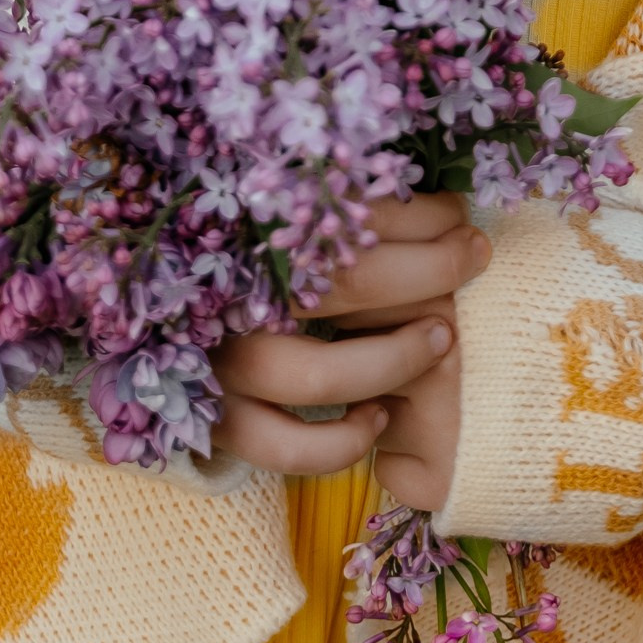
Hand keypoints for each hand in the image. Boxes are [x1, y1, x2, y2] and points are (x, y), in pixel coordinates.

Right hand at [212, 192, 489, 507]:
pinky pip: (289, 447)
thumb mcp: (284, 221)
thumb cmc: (250, 266)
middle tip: (469, 258)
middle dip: (426, 271)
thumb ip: (338, 210)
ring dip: (393, 360)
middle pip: (343, 281)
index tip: (456, 212)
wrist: (172, 330)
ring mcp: (221, 365)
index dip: (413, 213)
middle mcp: (229, 297)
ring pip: (318, 376)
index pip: (342, 213)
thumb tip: (427, 195)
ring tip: (438, 340)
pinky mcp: (221, 423)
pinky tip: (377, 417)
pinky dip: (342, 441)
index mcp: (242, 237)